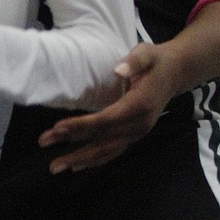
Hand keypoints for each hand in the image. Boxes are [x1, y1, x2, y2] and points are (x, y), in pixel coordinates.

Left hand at [38, 41, 178, 171]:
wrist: (176, 73)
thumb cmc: (156, 61)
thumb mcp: (147, 53)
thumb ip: (134, 61)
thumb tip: (118, 70)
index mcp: (140, 105)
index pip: (106, 120)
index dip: (82, 125)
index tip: (58, 127)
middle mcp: (139, 125)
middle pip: (102, 138)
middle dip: (72, 144)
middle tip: (44, 142)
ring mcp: (137, 133)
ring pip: (106, 151)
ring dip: (80, 159)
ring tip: (56, 166)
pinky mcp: (134, 135)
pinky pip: (113, 151)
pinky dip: (95, 160)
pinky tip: (76, 166)